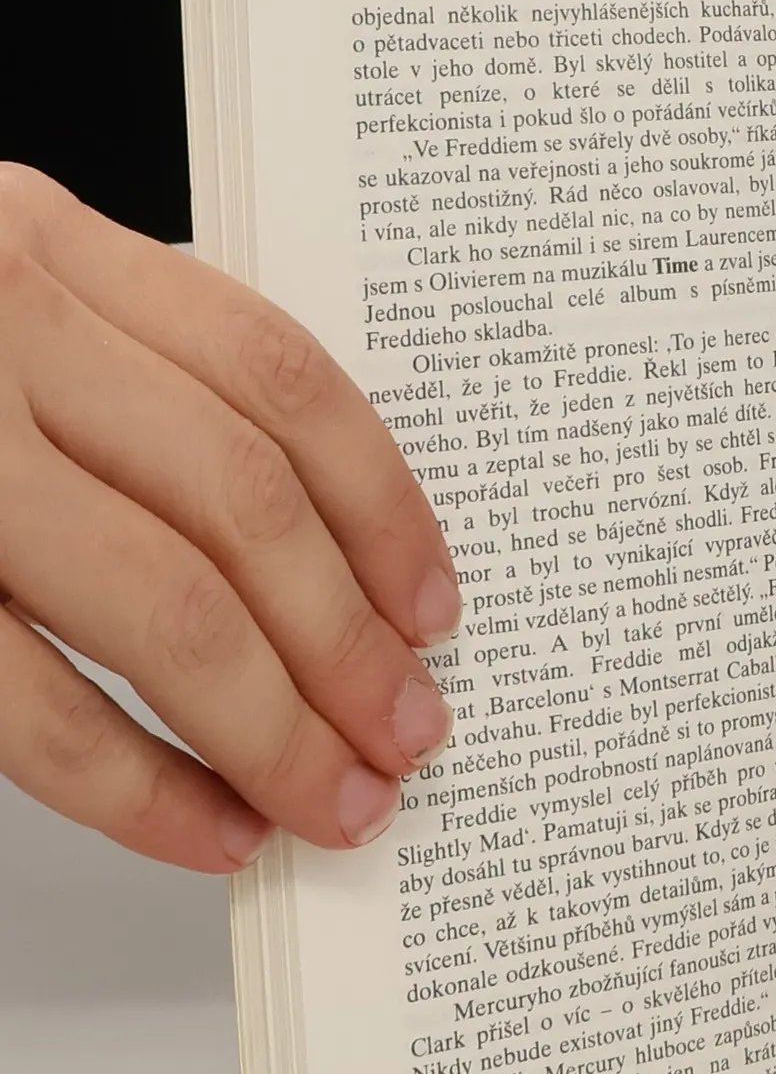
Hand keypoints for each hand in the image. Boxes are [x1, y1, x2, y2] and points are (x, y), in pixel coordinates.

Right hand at [0, 166, 461, 872]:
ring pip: (159, 605)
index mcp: (43, 245)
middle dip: (347, 646)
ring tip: (338, 802)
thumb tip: (318, 556)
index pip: (280, 381)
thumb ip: (127, 374)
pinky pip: (23, 702)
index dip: (385, 511)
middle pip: (241, 506)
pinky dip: (136, 785)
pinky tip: (209, 828)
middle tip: (410, 740)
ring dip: (272, 729)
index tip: (436, 612)